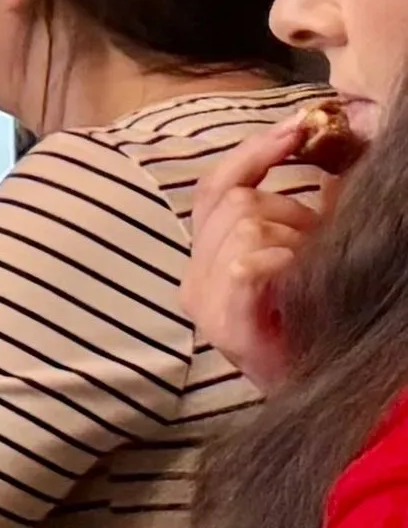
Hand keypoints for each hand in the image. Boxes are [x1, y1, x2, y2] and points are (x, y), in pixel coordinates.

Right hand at [186, 116, 326, 392]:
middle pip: (235, 201)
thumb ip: (307, 212)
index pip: (216, 187)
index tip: (297, 126)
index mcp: (206, 262)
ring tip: (312, 275)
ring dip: (294, 241)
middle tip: (320, 243)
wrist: (326, 401)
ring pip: (246, 225)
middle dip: (290, 209)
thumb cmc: (318, 332)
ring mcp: (205, 302)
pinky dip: (283, 264)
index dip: (254, 151)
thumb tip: (335, 155)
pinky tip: (297, 283)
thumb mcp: (307, 259)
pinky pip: (249, 262)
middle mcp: (193, 279)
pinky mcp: (223, 322)